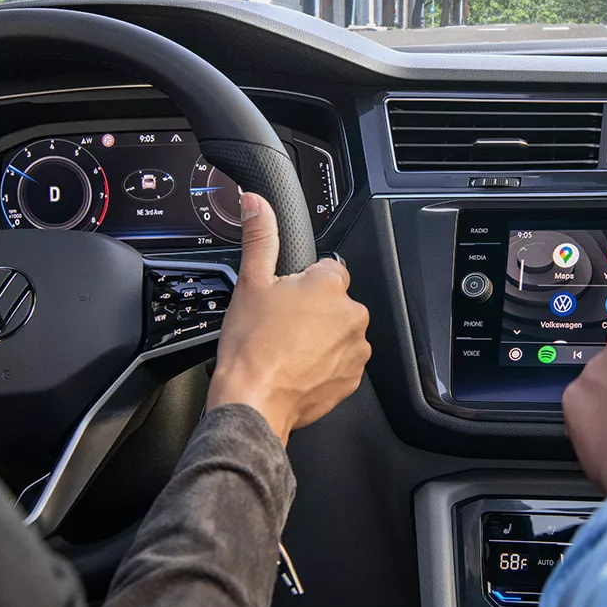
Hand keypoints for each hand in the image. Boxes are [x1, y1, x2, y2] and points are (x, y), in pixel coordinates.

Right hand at [206, 193, 370, 444]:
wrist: (253, 402)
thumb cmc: (251, 347)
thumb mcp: (250, 283)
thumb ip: (260, 238)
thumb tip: (257, 203)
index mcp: (331, 285)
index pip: (326, 270)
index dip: (301, 284)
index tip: (284, 300)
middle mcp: (352, 314)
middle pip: (333, 303)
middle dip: (312, 311)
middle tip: (281, 326)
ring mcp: (356, 348)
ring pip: (338, 332)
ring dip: (320, 338)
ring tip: (287, 350)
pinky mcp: (353, 377)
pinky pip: (340, 362)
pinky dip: (324, 365)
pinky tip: (297, 369)